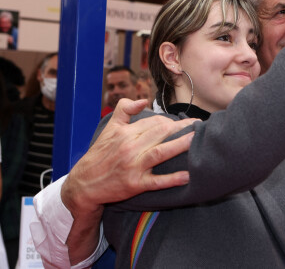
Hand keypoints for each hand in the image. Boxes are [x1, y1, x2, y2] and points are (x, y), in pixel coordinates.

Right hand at [62, 98, 196, 214]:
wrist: (83, 183)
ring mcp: (133, 166)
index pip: (155, 122)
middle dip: (183, 128)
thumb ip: (124, 109)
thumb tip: (143, 100)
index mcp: (126, 133)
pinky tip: (187, 176)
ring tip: (197, 140)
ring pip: (161, 152)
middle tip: (201, 126)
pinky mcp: (135, 184)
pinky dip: (172, 179)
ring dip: (181, 146)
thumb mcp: (109, 128)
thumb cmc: (100, 154)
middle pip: (161, 133)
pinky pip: (156, 181)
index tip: (187, 122)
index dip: (173, 122)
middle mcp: (130, 148)